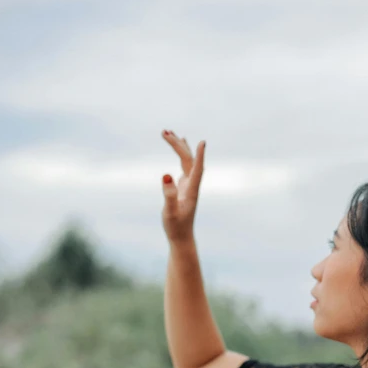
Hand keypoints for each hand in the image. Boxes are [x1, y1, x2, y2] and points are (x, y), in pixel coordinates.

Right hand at [161, 129, 205, 243]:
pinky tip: (180, 145)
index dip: (199, 156)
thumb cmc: (175, 226)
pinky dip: (182, 153)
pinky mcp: (184, 185)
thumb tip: (166, 176)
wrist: (181, 236)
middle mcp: (192, 185)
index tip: (202, 142)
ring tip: (167, 132)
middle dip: (178, 145)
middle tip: (164, 132)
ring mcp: (189, 184)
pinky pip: (185, 164)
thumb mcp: (169, 212)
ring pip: (187, 160)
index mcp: (191, 190)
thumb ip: (168, 195)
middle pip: (188, 160)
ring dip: (178, 146)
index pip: (197, 169)